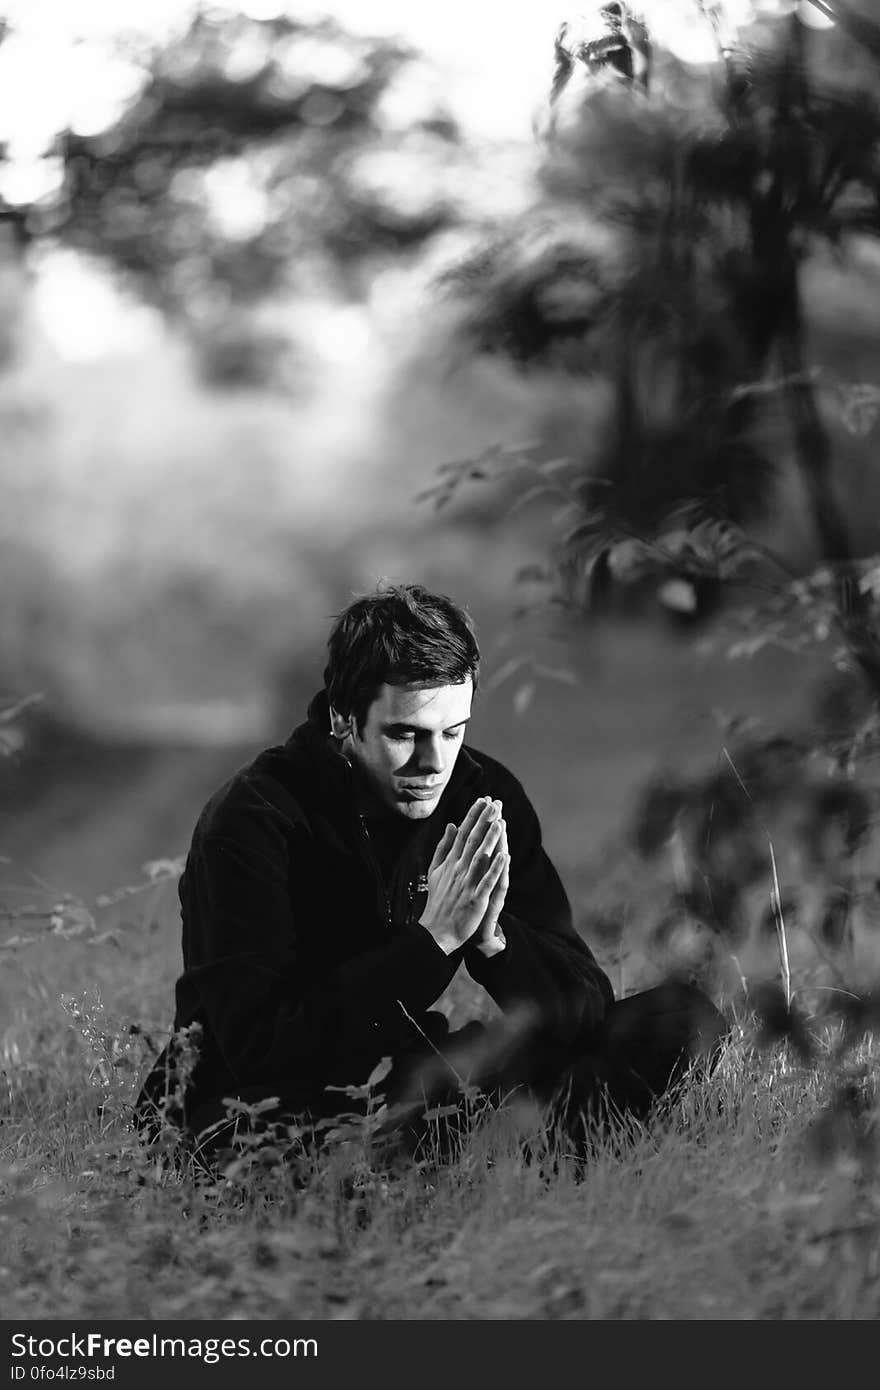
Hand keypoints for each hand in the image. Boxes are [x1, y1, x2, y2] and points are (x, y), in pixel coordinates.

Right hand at [419, 797, 507, 955]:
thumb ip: (444, 847)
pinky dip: (495, 869)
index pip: (463, 834)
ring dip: (490, 839)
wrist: (436, 931)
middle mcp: (458, 870)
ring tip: (500, 821)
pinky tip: (504, 855)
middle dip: (484, 821)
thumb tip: (452, 825)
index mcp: (450, 862)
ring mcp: (466, 884)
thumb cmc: (438, 900)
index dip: (473, 816)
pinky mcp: (475, 899)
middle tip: (495, 803)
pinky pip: (486, 882)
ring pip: (481, 857)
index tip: (483, 800)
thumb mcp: (435, 870)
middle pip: (473, 841)